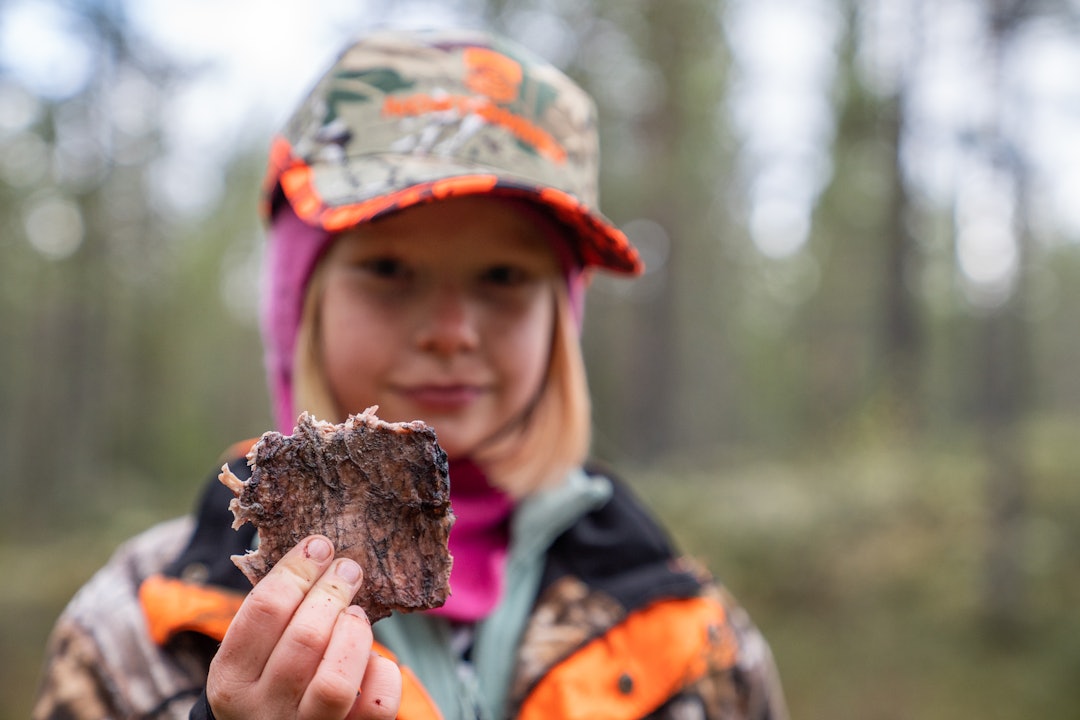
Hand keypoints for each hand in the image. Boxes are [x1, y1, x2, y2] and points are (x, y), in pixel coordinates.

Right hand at [206, 535, 401, 719]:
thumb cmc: (264, 682)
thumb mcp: (247, 656)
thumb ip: (272, 616)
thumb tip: (316, 551)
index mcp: (231, 679)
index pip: (264, 610)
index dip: (297, 569)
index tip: (318, 545)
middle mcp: (264, 709)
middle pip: (305, 638)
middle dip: (332, 591)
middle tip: (347, 568)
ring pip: (337, 680)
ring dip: (353, 632)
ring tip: (355, 612)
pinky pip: (375, 704)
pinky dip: (381, 671)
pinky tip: (372, 657)